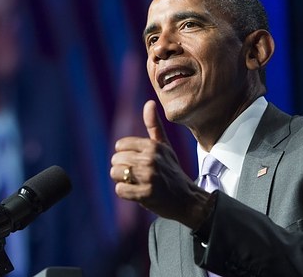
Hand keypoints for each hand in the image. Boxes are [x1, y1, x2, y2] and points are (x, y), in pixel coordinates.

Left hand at [110, 100, 210, 227]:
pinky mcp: (146, 194)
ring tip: (138, 183)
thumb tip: (149, 102)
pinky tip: (138, 193)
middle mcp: (151, 159)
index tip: (137, 162)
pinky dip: (126, 193)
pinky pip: (120, 190)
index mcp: (153, 146)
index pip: (120, 145)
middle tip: (138, 175)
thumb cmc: (172, 171)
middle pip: (115, 160)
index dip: (125, 155)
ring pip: (115, 173)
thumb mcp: (165, 146)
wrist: (187, 199)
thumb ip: (154, 125)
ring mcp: (149, 177)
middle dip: (123, 169)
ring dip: (123, 181)